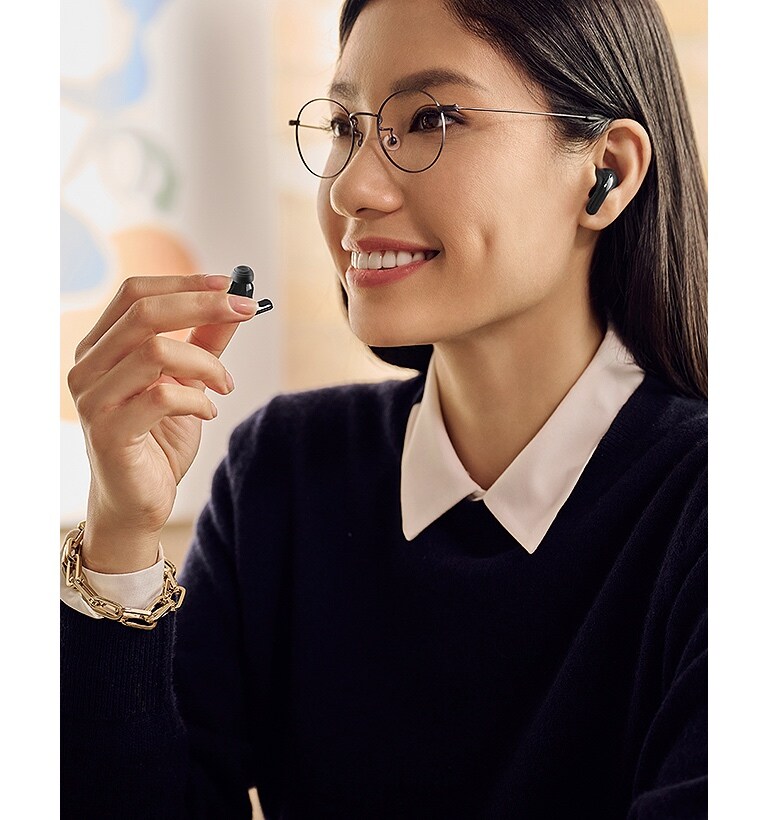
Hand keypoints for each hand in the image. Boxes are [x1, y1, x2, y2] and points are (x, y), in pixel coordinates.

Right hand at [67, 274, 258, 571]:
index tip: (231, 286)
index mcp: (101, 347)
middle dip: (204, 306)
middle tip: (246, 311)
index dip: (185, 283)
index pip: (135, 293)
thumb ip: (205, 342)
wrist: (139, 500)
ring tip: (224, 385)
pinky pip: (163, 396)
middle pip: (145, 312)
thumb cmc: (159, 438)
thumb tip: (236, 303)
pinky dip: (198, 399)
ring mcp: (94, 398)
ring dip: (206, 363)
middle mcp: (88, 367)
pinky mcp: (109, 431)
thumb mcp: (188, 381)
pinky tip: (208, 412)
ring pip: (156, 350)